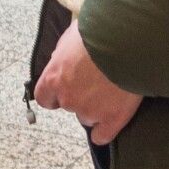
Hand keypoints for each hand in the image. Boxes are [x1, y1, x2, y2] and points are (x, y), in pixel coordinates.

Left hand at [33, 19, 142, 145]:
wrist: (124, 41)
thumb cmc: (96, 33)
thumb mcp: (70, 38)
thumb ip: (63, 55)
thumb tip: (62, 61)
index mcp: (54, 78)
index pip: (44, 97)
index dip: (54, 95)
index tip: (62, 91)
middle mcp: (68, 98)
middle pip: (69, 105)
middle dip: (79, 96)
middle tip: (94, 82)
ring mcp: (90, 111)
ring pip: (88, 117)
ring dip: (95, 108)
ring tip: (110, 91)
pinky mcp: (112, 119)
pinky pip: (102, 135)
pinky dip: (105, 130)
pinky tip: (110, 121)